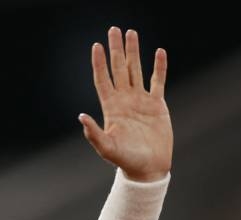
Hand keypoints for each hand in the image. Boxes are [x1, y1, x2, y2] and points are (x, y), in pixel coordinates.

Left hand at [79, 27, 172, 181]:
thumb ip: (93, 133)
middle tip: (113, 29)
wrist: (148, 168)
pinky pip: (158, 81)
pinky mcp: (157, 105)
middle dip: (116, 49)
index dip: (99, 63)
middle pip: (119, 69)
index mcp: (111, 108)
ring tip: (131, 33)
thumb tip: (81, 116)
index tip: (96, 46)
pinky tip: (159, 52)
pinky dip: (159, 67)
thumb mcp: (107, 148)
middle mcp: (124, 100)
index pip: (103, 80)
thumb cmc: (125, 161)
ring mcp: (140, 101)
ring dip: (134, 52)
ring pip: (136, 70)